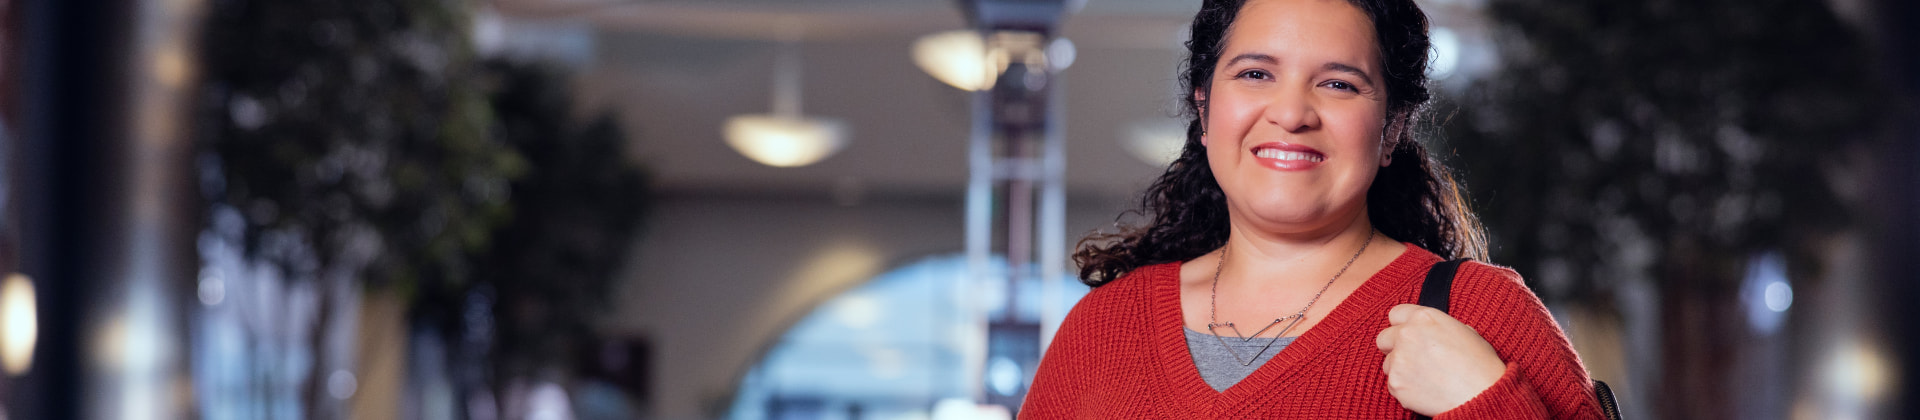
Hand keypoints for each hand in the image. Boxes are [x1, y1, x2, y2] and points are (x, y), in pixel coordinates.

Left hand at [1375, 304, 1506, 415]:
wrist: (1482, 395)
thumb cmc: (1481, 365)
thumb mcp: (1465, 332)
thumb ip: (1439, 327)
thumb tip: (1431, 332)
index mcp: (1424, 317)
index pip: (1395, 314)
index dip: (1401, 326)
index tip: (1406, 336)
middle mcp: (1407, 334)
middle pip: (1383, 338)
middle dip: (1394, 348)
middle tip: (1411, 359)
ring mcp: (1399, 359)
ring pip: (1388, 363)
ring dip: (1401, 370)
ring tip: (1425, 378)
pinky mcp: (1396, 382)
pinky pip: (1392, 385)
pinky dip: (1404, 389)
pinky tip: (1424, 390)